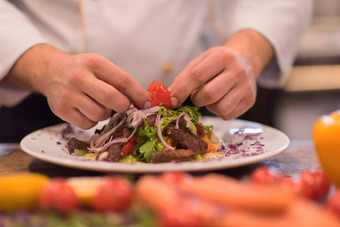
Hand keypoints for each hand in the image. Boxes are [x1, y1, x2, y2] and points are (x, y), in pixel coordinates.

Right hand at [6, 45, 150, 128]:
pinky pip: (87, 124)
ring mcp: (68, 94)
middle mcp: (79, 77)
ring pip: (100, 115)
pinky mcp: (60, 110)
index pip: (123, 81)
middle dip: (123, 106)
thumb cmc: (82, 70)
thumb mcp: (100, 66)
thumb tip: (145, 101)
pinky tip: (87, 110)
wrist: (50, 71)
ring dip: (106, 114)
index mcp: (94, 62)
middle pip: (112, 99)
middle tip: (122, 106)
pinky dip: (92, 121)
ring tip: (98, 104)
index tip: (147, 103)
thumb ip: (120, 81)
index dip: (139, 94)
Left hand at [169, 29, 273, 119]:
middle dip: (197, 99)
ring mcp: (246, 87)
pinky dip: (219, 111)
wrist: (246, 61)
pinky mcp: (250, 101)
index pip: (196, 76)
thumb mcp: (200, 62)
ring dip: (209, 106)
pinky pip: (227, 115)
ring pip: (219, 108)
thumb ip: (184, 78)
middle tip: (197, 96)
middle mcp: (237, 71)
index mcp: (222, 56)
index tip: (171, 100)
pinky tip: (222, 100)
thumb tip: (169, 97)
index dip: (181, 90)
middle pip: (209, 95)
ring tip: (212, 96)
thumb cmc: (217, 63)